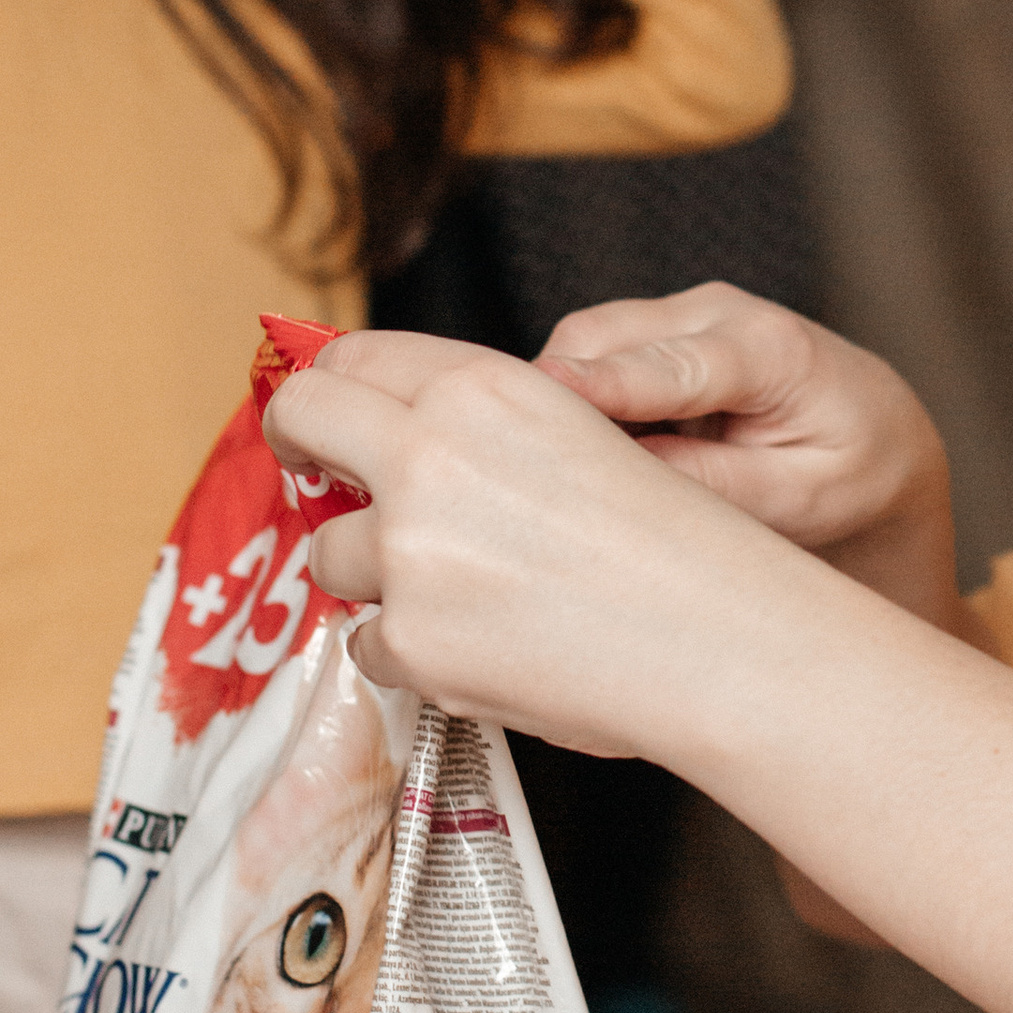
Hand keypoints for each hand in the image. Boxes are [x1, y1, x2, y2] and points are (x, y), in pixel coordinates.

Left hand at [265, 326, 805, 761]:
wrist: (716, 639)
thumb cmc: (667, 545)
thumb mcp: (573, 434)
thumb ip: (475, 422)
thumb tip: (380, 431)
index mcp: (478, 389)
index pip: (350, 359)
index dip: (328, 388)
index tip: (324, 417)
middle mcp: (429, 455)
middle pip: (302, 421)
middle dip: (296, 445)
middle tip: (310, 473)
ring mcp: (410, 551)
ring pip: (330, 554)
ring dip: (375, 576)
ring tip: (463, 597)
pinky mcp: (409, 640)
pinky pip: (367, 644)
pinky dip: (413, 653)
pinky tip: (487, 650)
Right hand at [536, 285, 960, 622]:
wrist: (878, 432)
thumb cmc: (850, 472)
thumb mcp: (802, 498)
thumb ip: (717, 482)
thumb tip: (623, 469)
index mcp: (772, 350)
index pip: (671, 367)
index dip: (603, 384)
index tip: (543, 394)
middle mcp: (720, 311)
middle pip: (599, 342)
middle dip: (559, 400)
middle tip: (548, 484)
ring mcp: (685, 311)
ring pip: (583, 345)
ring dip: (568, 404)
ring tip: (598, 476)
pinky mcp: (658, 328)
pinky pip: (591, 356)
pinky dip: (584, 402)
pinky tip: (614, 453)